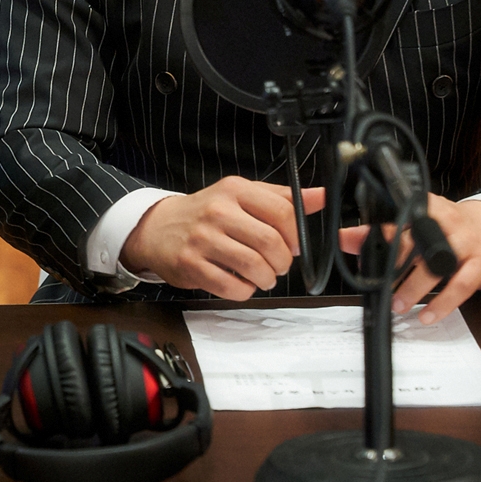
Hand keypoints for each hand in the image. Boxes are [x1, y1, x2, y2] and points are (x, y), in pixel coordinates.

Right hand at [122, 177, 326, 299]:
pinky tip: (240, 283)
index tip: (293, 245)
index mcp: (235, 190)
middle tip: (278, 265)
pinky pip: (231, 287)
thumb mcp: (242, 196)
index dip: (296, 236)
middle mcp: (217, 211)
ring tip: (262, 277)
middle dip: (282, 262)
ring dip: (266, 279)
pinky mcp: (190, 265)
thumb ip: (282, 197)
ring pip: (253, 267)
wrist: (158, 228)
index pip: (283, 212)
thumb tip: (322, 197)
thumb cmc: (207, 213)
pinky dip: (244, 291)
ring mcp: (202, 239)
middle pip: (270, 242)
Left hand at [338, 194, 480, 324]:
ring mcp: (465, 243)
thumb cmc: (450, 229)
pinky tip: (427, 315)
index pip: (396, 218)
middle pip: (413, 241)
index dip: (374, 233)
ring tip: (397, 304)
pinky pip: (460, 287)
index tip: (355, 247)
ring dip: (413, 288)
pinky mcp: (480, 265)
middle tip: (375, 283)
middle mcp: (446, 222)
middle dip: (391, 264)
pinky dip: (442, 304)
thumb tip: (347, 239)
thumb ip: (385, 232)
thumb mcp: (420, 224)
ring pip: (435, 266)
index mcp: (426, 207)